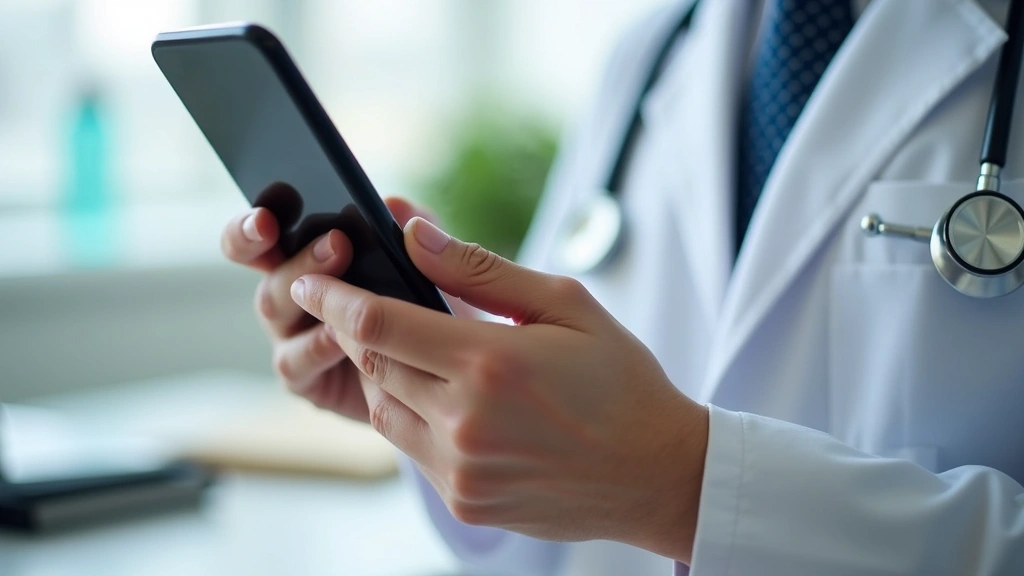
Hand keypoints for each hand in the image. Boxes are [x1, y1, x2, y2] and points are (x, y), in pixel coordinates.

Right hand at [220, 197, 474, 421]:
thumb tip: (392, 204)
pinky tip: (340, 337)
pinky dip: (316, 346)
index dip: (251, 227)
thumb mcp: (426, 263)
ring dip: (308, 292)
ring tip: (348, 288)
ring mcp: (291, 337)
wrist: (441, 374)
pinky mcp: (305, 379)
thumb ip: (412, 230)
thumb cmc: (426, 307)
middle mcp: (288, 294)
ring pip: (275, 310)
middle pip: (266, 272)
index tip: (267, 219)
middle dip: (298, 257)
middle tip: (338, 245)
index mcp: (305, 256)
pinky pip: (295, 361)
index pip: (260, 235)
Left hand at [290, 217, 709, 562]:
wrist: (657, 474)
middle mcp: (465, 423)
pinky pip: (410, 448)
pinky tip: (452, 401)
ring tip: (428, 355)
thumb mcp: (565, 306)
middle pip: (373, 363)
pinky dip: (414, 416)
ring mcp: (461, 471)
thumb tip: (413, 233)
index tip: (310, 279)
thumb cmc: (621, 382)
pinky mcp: (464, 502)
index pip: (377, 323)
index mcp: (490, 364)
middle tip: (384, 308)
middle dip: (365, 330)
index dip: (334, 296)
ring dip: (387, 375)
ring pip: (383, 408)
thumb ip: (479, 270)